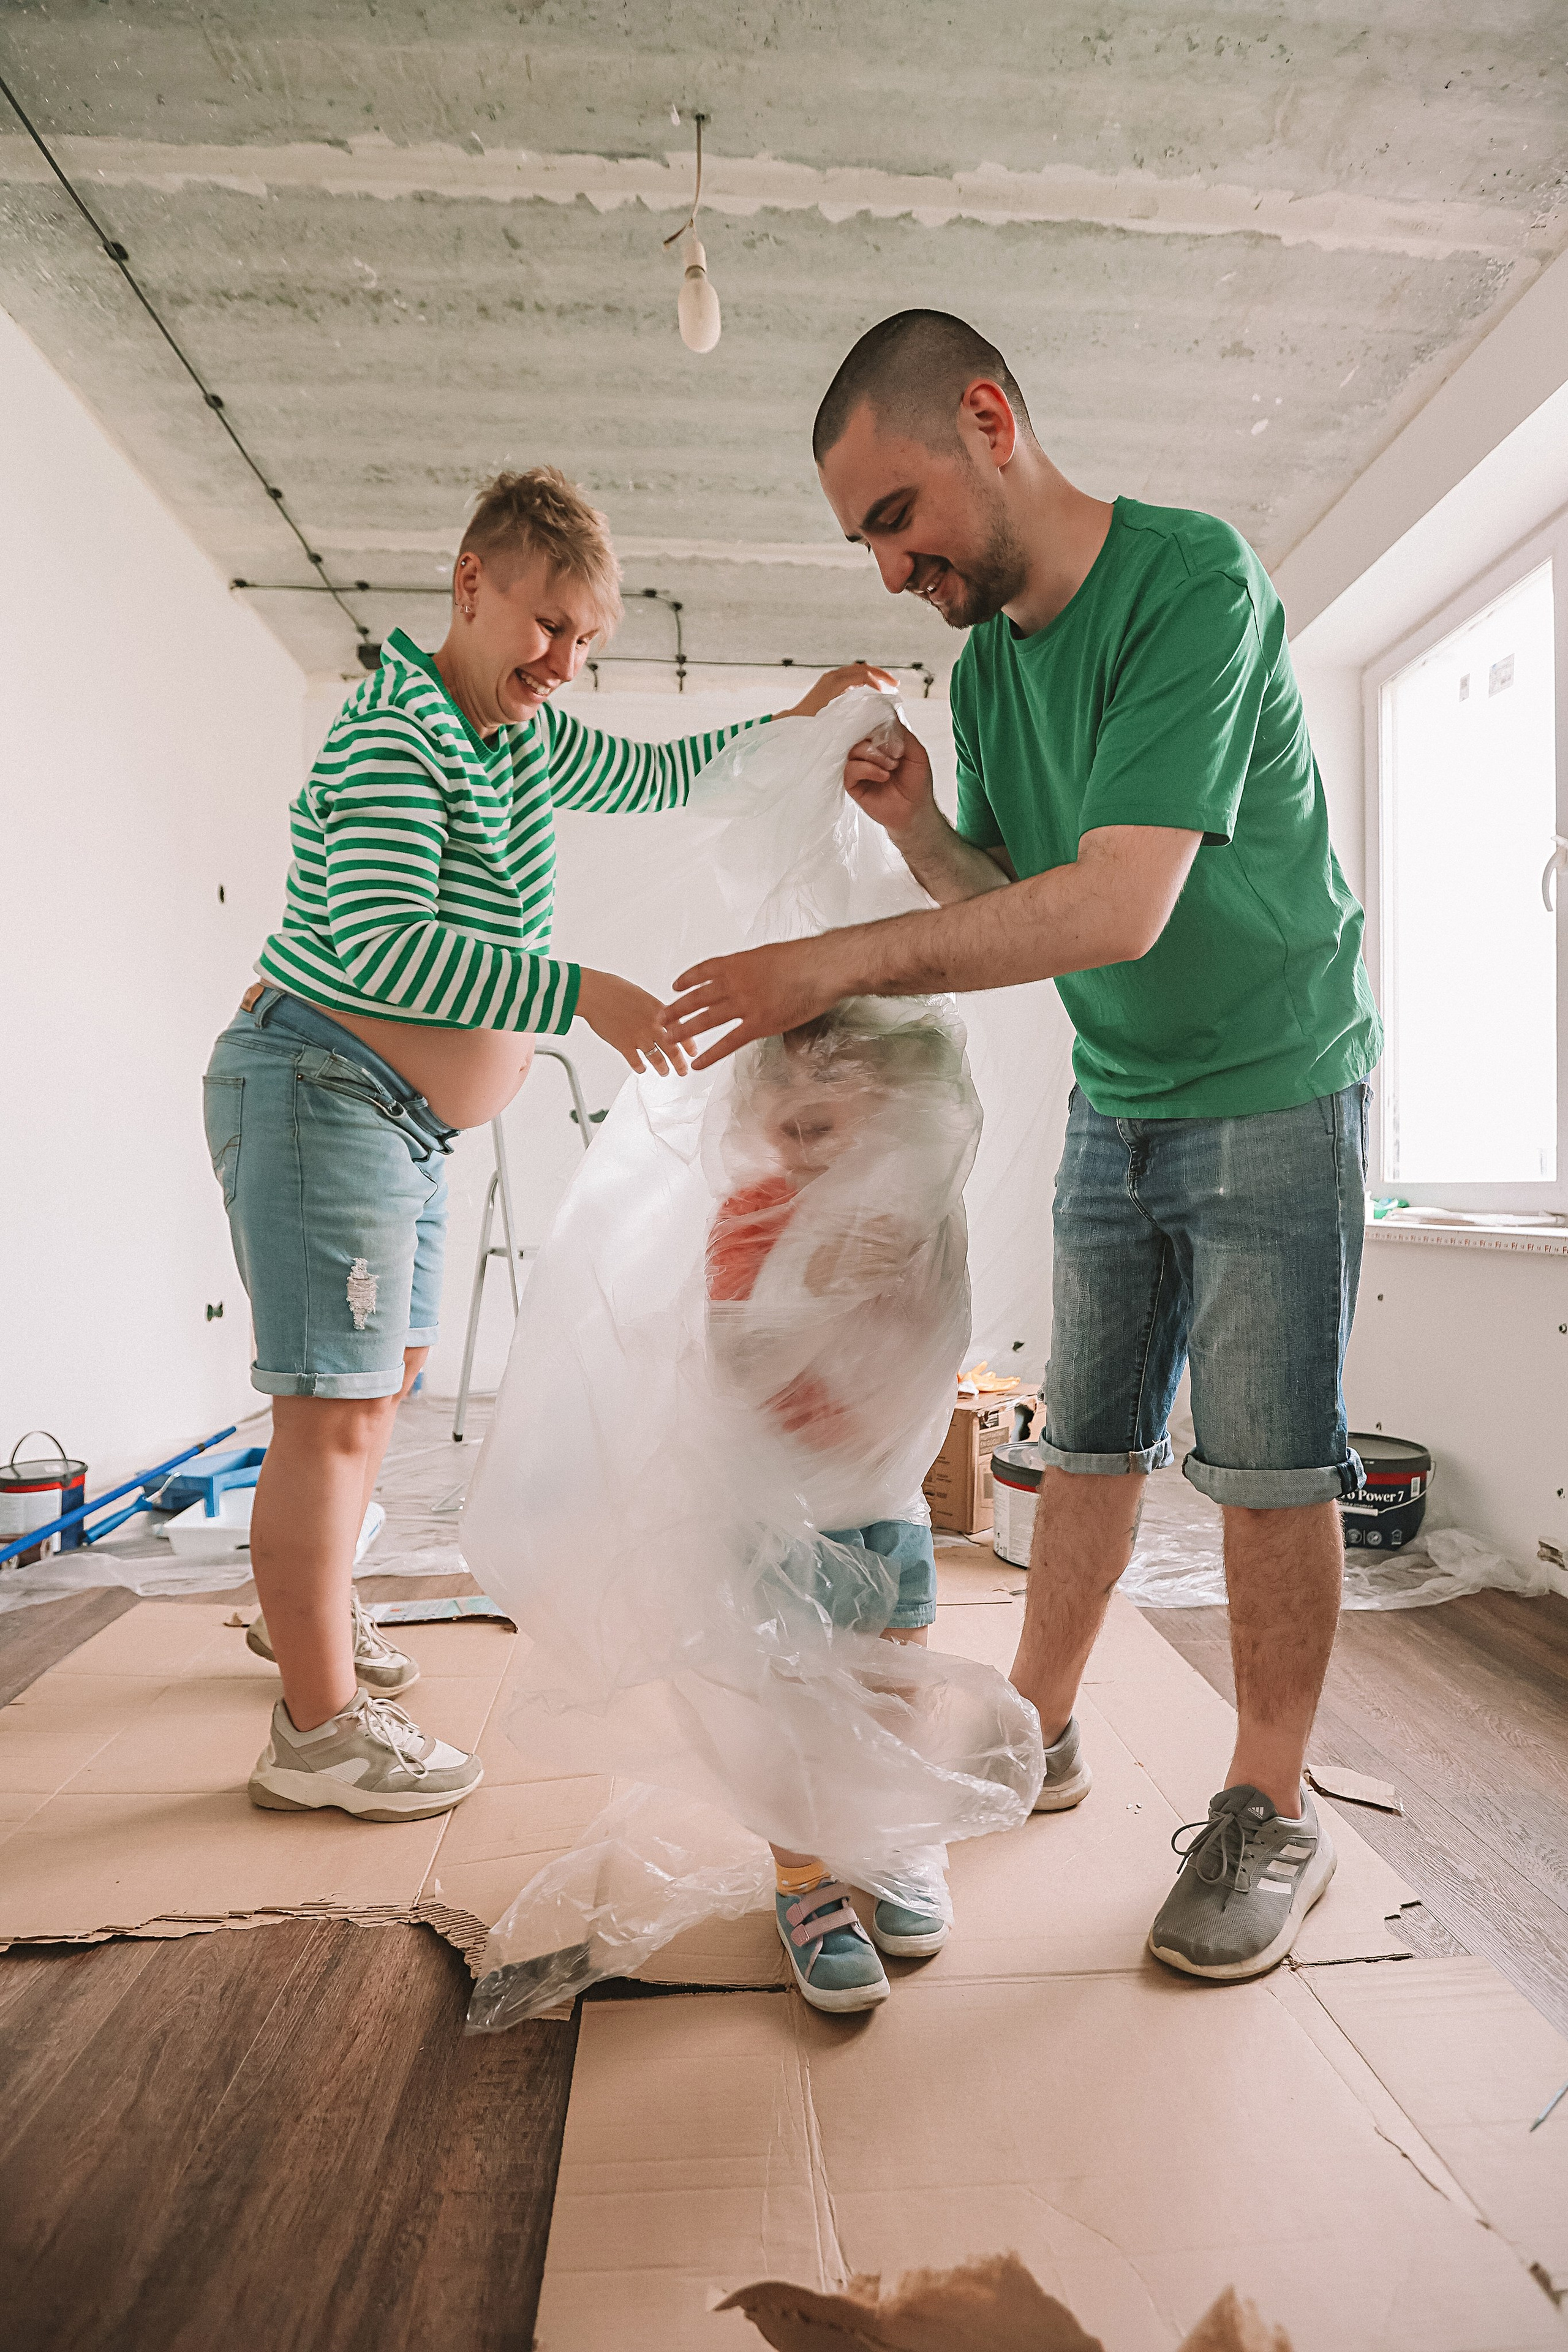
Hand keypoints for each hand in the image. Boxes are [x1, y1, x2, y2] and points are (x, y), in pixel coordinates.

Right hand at [576, 968, 688, 1074]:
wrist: (594, 993)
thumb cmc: (614, 989)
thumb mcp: (642, 995)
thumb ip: (654, 1010)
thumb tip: (661, 1018)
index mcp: (658, 1011)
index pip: (682, 1030)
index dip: (689, 1043)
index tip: (692, 1051)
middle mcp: (652, 1026)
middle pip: (673, 1049)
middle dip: (680, 1063)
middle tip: (683, 1070)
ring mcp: (639, 1037)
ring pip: (657, 1059)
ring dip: (663, 1068)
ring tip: (665, 1072)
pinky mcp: (624, 1046)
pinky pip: (637, 1062)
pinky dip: (640, 1068)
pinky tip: (641, 1068)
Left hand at [662, 936, 850, 1069]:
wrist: (821, 967)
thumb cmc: (804, 958)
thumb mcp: (771, 954)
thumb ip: (755, 966)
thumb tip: (754, 972)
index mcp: (737, 963)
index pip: (703, 971)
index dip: (687, 980)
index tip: (675, 986)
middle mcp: (734, 983)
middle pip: (696, 998)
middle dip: (675, 1009)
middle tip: (659, 1019)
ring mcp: (744, 1005)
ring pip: (705, 1020)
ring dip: (684, 1030)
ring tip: (668, 1039)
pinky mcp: (758, 1025)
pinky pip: (728, 1042)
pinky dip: (711, 1054)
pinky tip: (698, 1063)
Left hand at [778, 662, 895, 719]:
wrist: (793, 723)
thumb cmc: (811, 724)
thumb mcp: (833, 718)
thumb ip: (851, 711)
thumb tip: (871, 710)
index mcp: (834, 682)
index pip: (862, 675)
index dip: (878, 682)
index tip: (888, 694)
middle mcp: (832, 676)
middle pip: (861, 668)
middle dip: (880, 675)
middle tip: (895, 684)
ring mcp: (830, 678)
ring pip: (857, 671)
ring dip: (873, 676)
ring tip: (887, 685)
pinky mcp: (829, 684)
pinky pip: (851, 676)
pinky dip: (864, 680)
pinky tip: (872, 690)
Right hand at [844, 722, 935, 843]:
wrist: (916, 811)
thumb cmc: (917, 783)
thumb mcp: (916, 752)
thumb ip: (901, 733)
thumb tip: (886, 717)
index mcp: (880, 742)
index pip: (871, 724)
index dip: (881, 727)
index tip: (897, 741)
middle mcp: (867, 753)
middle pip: (860, 734)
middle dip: (879, 742)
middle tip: (897, 756)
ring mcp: (858, 767)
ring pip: (853, 750)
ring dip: (875, 756)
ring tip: (891, 767)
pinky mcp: (851, 784)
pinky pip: (850, 769)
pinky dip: (867, 769)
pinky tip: (883, 776)